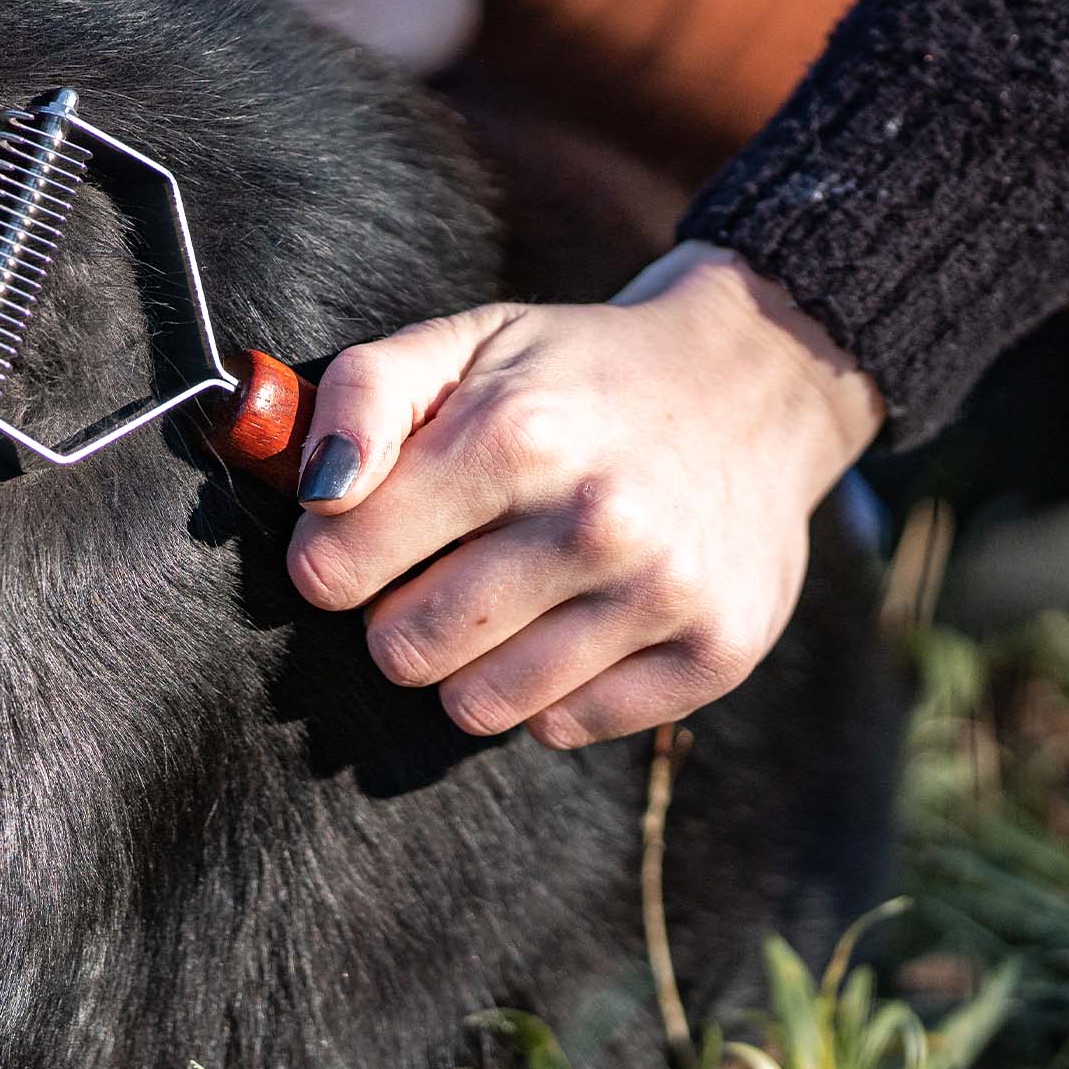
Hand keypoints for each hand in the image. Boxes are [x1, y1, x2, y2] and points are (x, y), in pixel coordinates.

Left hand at [288, 244, 882, 745]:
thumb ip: (362, 395)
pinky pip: (566, 727)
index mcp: (515, 434)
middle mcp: (594, 520)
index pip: (337, 567)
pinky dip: (554, 687)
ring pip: (478, 705)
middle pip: (402, 649)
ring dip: (472, 659)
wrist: (751, 382)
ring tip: (510, 588)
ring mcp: (662, 593)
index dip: (332, 556)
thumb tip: (317, 490)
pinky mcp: (714, 651)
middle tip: (445, 561)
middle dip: (398, 613)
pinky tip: (581, 614)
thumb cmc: (577, 372)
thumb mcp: (464, 341)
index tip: (363, 536)